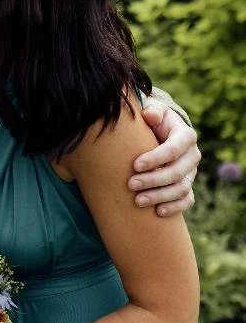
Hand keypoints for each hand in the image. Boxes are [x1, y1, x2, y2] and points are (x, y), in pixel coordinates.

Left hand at [131, 101, 200, 215]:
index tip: (135, 165)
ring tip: (138, 201)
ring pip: (181, 189)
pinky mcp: (187, 184)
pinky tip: (158, 212)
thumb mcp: (153, 110)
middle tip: (130, 184)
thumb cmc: (150, 119)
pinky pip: (187, 200)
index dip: (155, 158)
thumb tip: (150, 116)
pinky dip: (175, 207)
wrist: (157, 131)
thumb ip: (152, 111)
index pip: (173, 149)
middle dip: (153, 180)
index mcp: (185, 135)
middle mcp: (192, 155)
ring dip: (160, 196)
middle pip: (177, 172)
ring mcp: (191, 172)